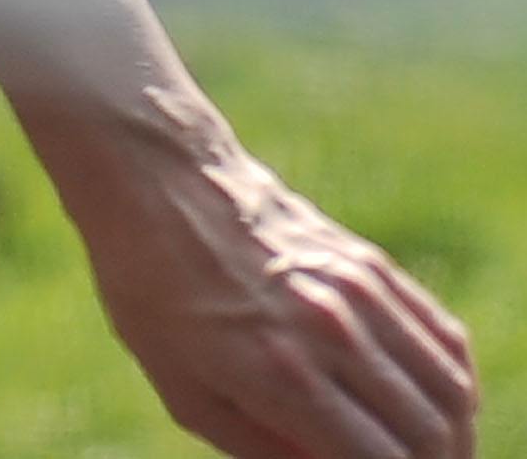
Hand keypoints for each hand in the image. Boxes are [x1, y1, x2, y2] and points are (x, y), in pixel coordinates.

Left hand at [69, 121, 474, 458]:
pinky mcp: (367, 259)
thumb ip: (261, 451)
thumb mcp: (185, 393)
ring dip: (456, 435)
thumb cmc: (152, 291)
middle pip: (427, 433)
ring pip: (450, 386)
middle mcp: (331, 331)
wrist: (156, 177)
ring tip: (437, 456)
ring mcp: (356, 289)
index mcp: (283, 374)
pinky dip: (455, 381)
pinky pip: (441, 333)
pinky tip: (441, 406)